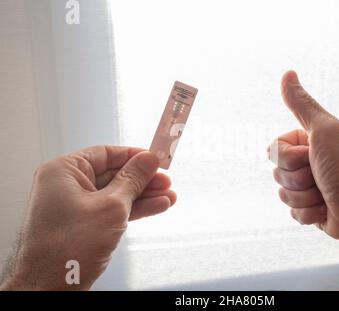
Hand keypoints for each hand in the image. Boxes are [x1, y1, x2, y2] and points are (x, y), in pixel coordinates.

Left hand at [1, 146, 175, 289]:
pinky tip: (157, 207)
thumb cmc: (69, 246)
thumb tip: (149, 159)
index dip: (134, 156)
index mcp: (64, 172)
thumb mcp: (111, 206)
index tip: (156, 158)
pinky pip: (113, 210)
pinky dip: (134, 210)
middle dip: (143, 180)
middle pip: (113, 174)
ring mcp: (75, 207)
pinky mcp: (83, 225)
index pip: (105, 154)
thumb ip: (133, 180)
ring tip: (169, 197)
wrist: (51, 287)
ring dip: (144, 196)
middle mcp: (67, 186)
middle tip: (167, 181)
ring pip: (117, 194)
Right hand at [268, 71, 338, 242]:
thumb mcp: (323, 130)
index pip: (273, 150)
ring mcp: (308, 187)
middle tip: (321, 176)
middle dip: (299, 179)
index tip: (311, 156)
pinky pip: (294, 213)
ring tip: (326, 194)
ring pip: (283, 195)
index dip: (288, 158)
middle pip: (277, 174)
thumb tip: (288, 74)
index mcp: (307, 143)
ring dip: (305, 198)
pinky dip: (310, 213)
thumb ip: (301, 104)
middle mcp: (307, 163)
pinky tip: (326, 209)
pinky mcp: (311, 209)